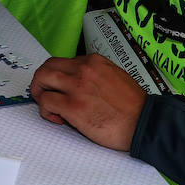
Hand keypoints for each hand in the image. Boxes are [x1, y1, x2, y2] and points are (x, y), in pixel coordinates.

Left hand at [28, 55, 146, 150]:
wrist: (145, 123)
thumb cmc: (134, 107)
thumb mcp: (115, 76)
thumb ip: (95, 75)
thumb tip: (77, 82)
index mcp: (94, 61)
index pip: (63, 62)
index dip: (57, 76)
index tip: (60, 89)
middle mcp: (83, 69)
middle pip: (47, 67)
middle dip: (41, 81)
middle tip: (44, 94)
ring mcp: (77, 87)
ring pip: (42, 80)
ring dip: (39, 92)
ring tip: (47, 105)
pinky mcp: (73, 106)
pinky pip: (46, 102)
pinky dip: (46, 111)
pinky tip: (57, 119)